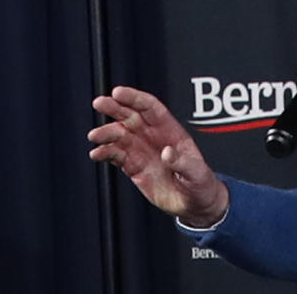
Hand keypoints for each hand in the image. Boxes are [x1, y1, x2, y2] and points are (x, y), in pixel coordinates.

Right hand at [88, 86, 228, 226]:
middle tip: (100, 103)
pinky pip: (116, 155)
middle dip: (115, 108)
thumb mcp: (197, 173)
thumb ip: (182, 162)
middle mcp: (153, 137)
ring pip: (119, 135)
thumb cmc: (200, 183)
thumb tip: (167, 152)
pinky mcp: (133, 166)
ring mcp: (142, 150)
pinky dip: (105, 153)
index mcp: (171, 130)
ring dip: (106, 133)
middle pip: (131, 116)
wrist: (194, 203)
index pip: (151, 108)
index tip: (118, 92)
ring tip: (96, 136)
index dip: (135, 98)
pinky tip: (97, 153)